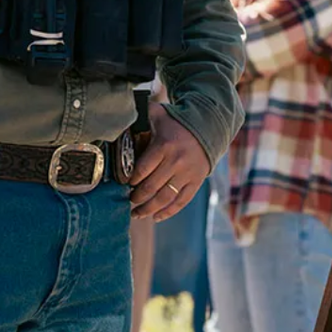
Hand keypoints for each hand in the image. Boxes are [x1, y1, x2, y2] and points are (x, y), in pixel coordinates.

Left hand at [129, 104, 210, 220]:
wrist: (209, 126)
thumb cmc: (177, 122)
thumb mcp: (159, 114)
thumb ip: (141, 115)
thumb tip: (122, 116)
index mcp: (164, 146)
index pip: (142, 170)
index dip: (130, 181)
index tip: (124, 184)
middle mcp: (176, 162)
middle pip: (151, 187)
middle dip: (136, 197)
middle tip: (128, 200)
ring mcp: (187, 174)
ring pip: (164, 198)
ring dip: (148, 209)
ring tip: (136, 213)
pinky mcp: (196, 181)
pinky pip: (181, 202)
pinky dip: (168, 212)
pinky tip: (156, 217)